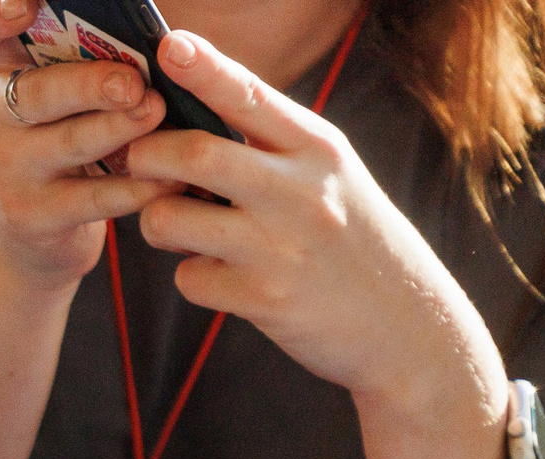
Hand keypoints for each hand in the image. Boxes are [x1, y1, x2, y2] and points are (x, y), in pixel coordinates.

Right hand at [0, 0, 172, 283]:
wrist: (41, 222)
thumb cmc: (70, 127)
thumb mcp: (68, 82)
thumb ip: (92, 52)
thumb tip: (157, 35)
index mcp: (1, 67)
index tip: (25, 6)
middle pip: (33, 92)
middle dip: (86, 85)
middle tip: (132, 85)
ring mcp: (7, 166)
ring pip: (65, 143)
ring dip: (115, 129)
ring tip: (156, 114)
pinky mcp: (30, 214)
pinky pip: (90, 198)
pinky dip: (134, 187)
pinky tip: (168, 178)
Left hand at [125, 32, 509, 458]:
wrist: (408, 327)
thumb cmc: (355, 244)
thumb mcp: (332, 179)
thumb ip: (272, 150)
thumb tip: (189, 121)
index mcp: (319, 149)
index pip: (251, 96)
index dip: (203, 68)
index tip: (167, 45)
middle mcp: (300, 190)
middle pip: (192, 154)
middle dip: (146, 155)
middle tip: (136, 160)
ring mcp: (279, 246)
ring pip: (170, 218)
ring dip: (158, 221)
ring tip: (183, 227)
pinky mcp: (261, 298)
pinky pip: (188, 278)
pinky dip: (192, 276)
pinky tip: (224, 278)